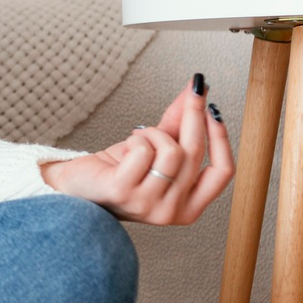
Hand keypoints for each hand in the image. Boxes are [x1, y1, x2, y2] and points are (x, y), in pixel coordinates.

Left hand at [39, 73, 232, 224]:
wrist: (80, 186)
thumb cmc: (121, 171)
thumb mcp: (159, 147)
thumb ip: (181, 122)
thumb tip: (198, 89)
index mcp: (189, 208)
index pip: (223, 173)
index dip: (221, 137)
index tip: (213, 108)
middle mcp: (172, 213)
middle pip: (195, 153)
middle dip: (194, 115)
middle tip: (193, 91)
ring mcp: (148, 206)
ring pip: (171, 151)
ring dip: (155, 133)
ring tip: (141, 136)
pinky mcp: (124, 192)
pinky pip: (143, 151)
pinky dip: (136, 139)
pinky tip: (127, 145)